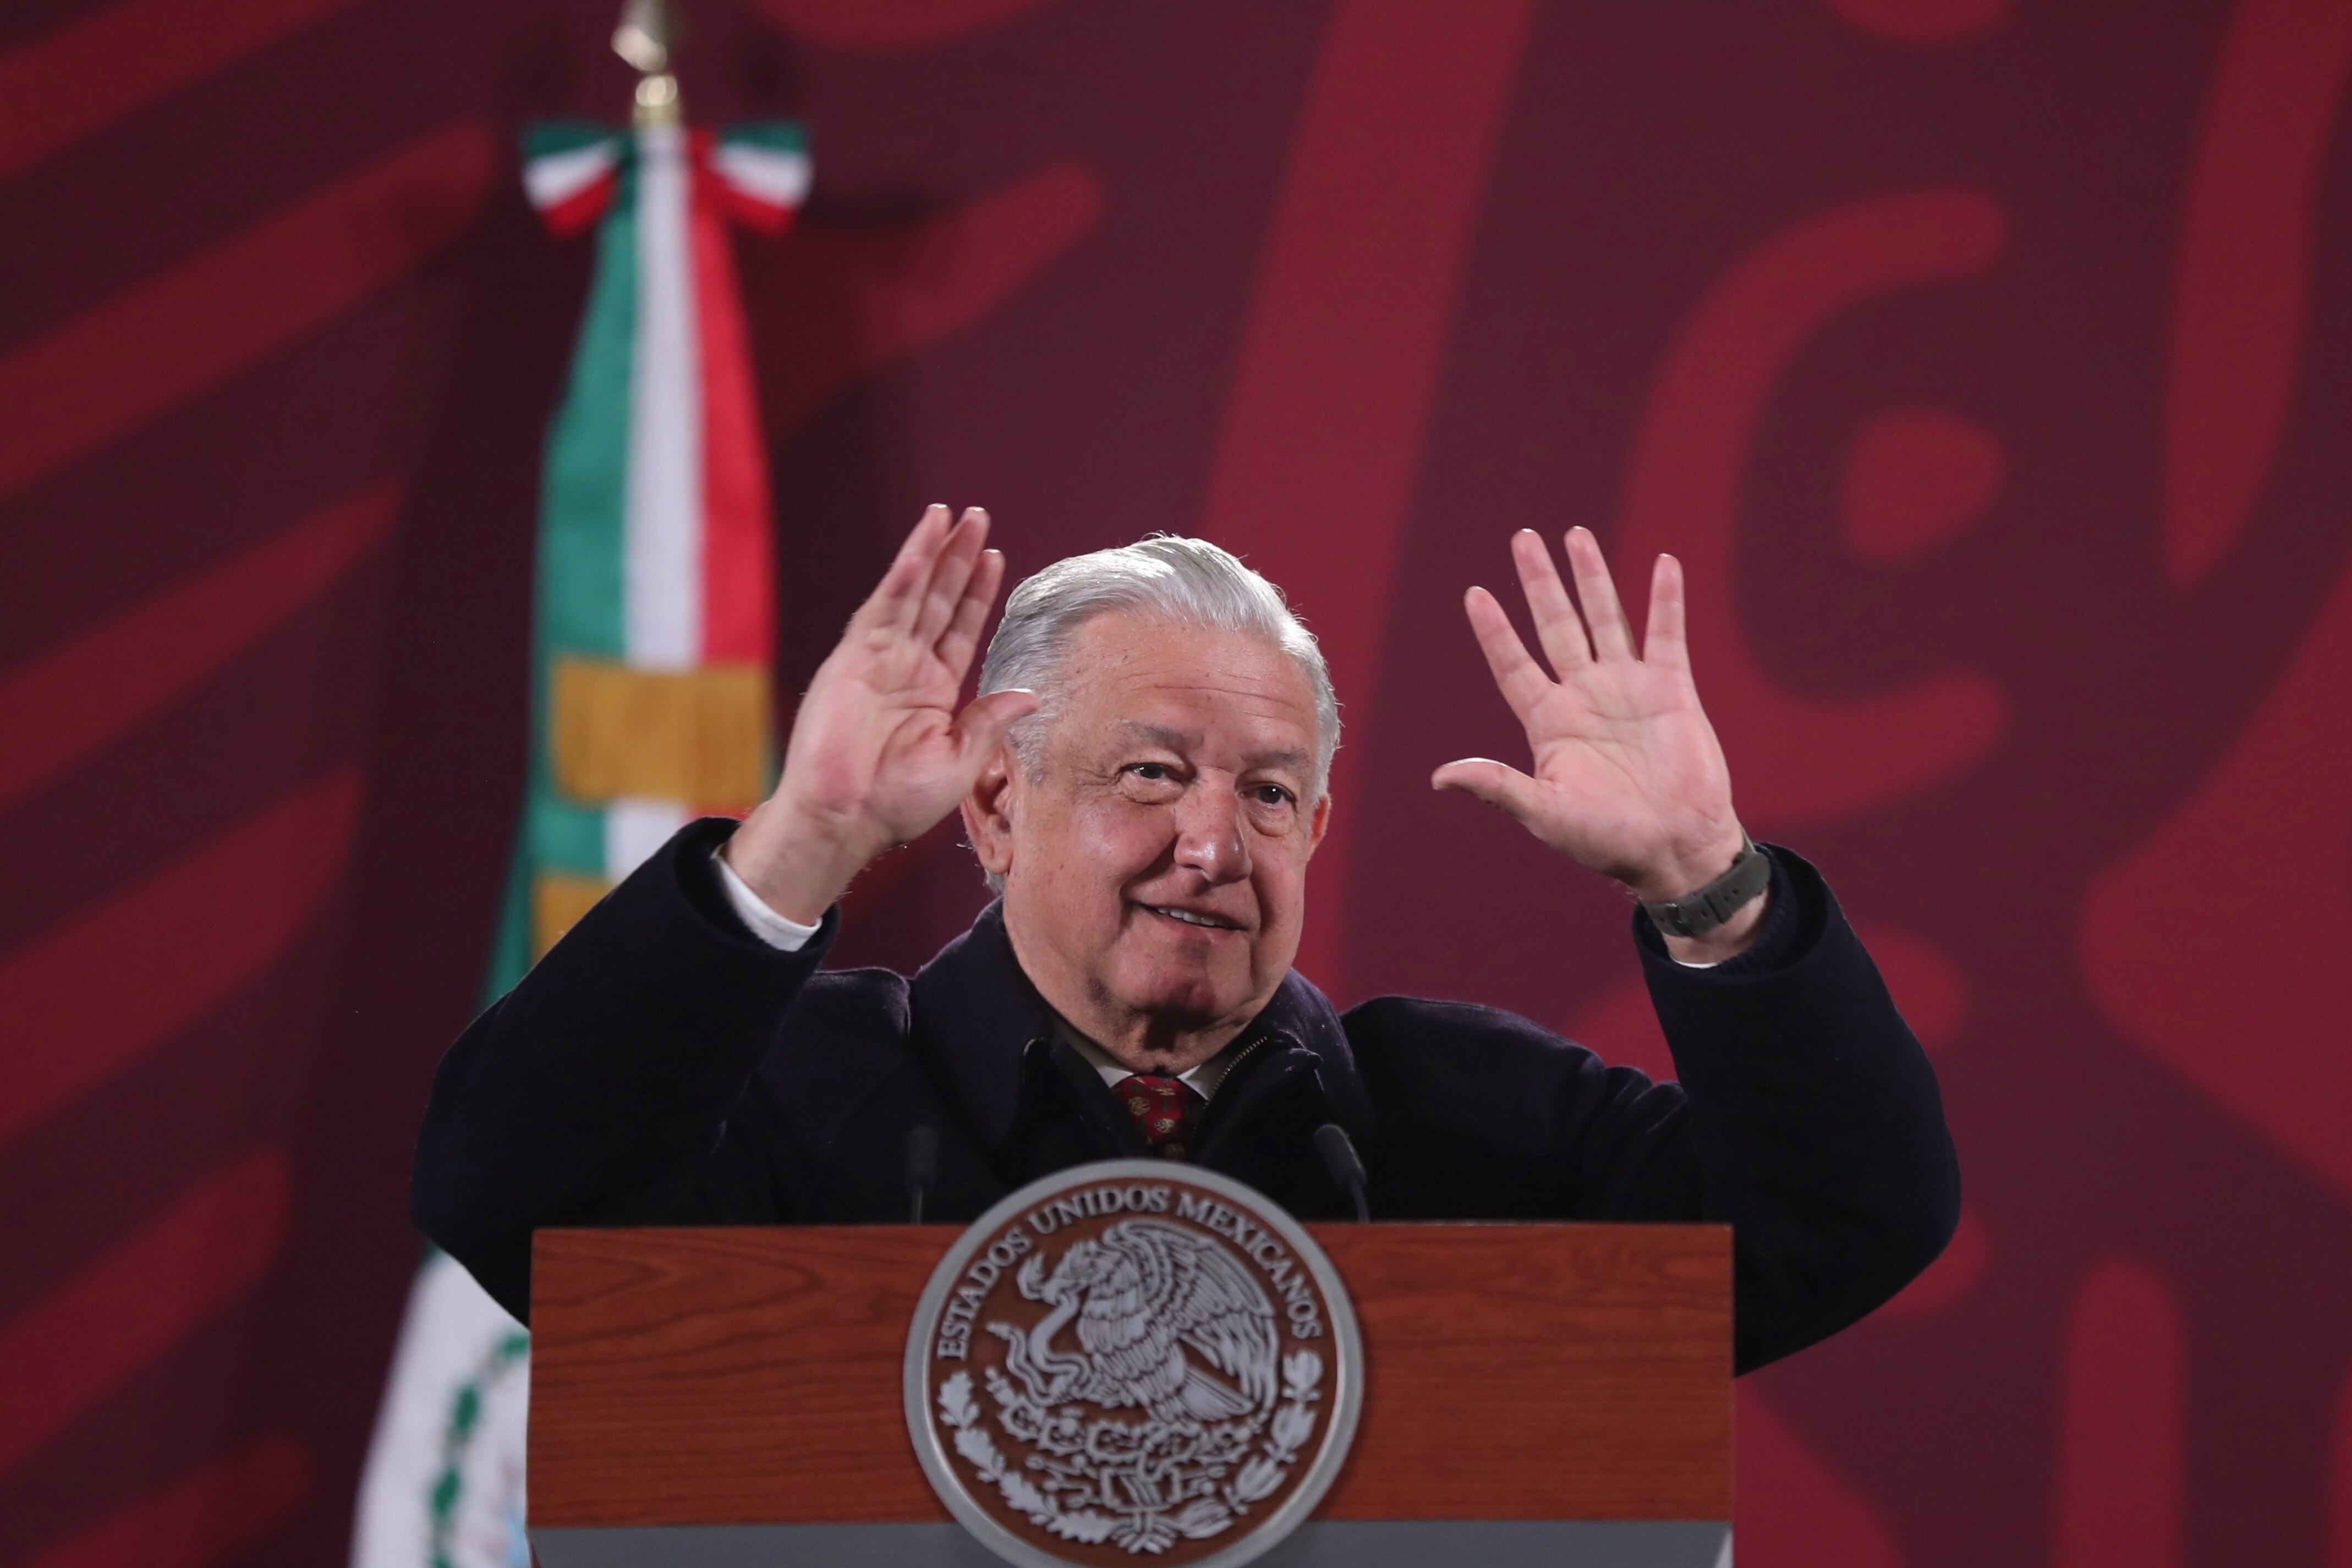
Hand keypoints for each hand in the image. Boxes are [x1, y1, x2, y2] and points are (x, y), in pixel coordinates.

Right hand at [725, 505, 1038, 922]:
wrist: (846, 818)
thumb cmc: (896, 802)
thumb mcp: (959, 762)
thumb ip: (989, 722)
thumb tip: (1029, 694)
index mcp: (935, 689)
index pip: (963, 627)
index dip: (978, 591)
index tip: (994, 556)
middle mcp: (908, 666)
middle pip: (938, 598)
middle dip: (957, 557)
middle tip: (976, 516)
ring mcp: (879, 659)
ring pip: (911, 594)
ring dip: (929, 554)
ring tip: (948, 515)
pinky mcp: (852, 660)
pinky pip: (881, 612)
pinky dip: (900, 581)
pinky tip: (920, 553)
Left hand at [1433, 527, 1747, 914]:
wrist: (1675, 849)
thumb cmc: (1607, 841)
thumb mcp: (1545, 814)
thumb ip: (1497, 785)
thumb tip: (1440, 777)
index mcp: (1549, 723)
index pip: (1513, 664)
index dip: (1495, 631)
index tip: (1475, 594)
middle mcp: (1584, 697)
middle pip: (1555, 626)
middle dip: (1539, 582)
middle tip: (1522, 538)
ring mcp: (1628, 689)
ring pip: (1605, 618)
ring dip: (1592, 577)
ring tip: (1575, 535)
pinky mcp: (1672, 690)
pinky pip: (1667, 634)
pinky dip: (1666, 599)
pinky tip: (1663, 563)